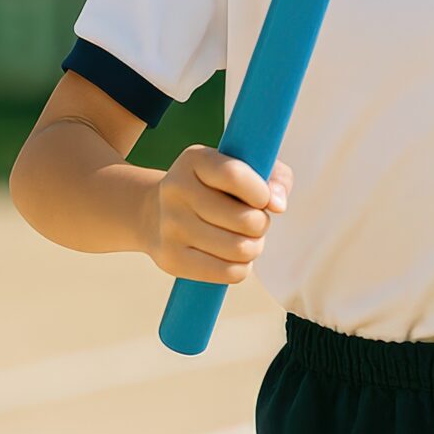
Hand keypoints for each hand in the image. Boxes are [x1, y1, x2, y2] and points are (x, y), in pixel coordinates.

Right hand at [140, 145, 291, 283]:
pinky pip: (227, 273)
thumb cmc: (215, 189)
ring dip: (254, 246)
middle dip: (261, 224)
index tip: (263, 199)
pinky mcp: (170, 259)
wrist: (155, 213)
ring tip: (245, 238)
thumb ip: (274, 177)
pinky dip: (241, 268)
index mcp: (195, 160)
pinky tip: (233, 256)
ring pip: (239, 249)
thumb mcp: (244, 167)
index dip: (261, 192)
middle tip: (253, 222)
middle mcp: (176, 189)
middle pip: (245, 219)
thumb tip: (278, 205)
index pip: (234, 175)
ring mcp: (170, 226)